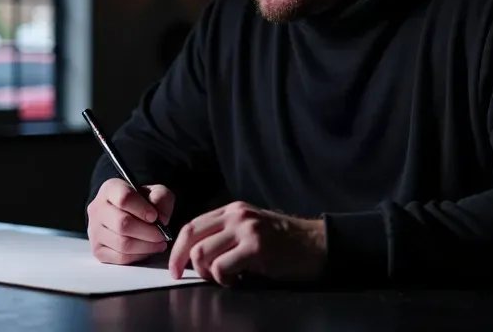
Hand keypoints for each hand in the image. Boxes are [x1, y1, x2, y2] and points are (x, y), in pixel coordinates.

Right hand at [87, 178, 174, 264]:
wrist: (132, 214)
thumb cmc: (144, 202)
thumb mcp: (157, 192)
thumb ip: (161, 199)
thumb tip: (160, 219)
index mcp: (110, 189)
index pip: (124, 198)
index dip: (142, 209)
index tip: (155, 216)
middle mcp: (97, 209)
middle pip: (123, 224)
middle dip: (148, 232)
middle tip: (162, 234)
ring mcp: (95, 231)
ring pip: (122, 243)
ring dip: (146, 246)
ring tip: (159, 242)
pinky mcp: (98, 250)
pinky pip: (121, 258)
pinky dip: (139, 255)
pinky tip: (148, 249)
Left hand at [167, 201, 326, 285]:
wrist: (318, 245)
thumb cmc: (285, 243)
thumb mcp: (251, 230)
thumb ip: (225, 235)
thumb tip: (194, 256)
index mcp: (232, 210)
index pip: (192, 226)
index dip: (177, 250)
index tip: (174, 268)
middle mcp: (236, 215)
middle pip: (191, 238)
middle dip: (183, 262)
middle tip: (187, 277)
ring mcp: (246, 229)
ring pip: (203, 254)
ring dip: (208, 274)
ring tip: (225, 278)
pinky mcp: (256, 247)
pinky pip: (221, 267)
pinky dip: (224, 280)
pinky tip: (238, 280)